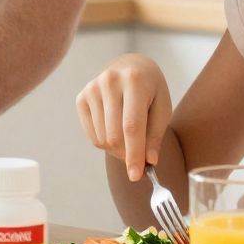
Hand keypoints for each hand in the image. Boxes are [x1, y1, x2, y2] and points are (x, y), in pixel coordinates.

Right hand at [75, 55, 172, 181]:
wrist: (130, 67)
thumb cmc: (151, 90)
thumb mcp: (162, 108)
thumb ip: (155, 135)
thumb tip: (148, 161)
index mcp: (134, 81)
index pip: (132, 126)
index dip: (134, 154)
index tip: (136, 176)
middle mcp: (109, 81)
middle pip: (115, 135)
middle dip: (127, 154)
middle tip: (139, 158)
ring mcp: (92, 88)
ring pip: (103, 139)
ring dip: (117, 149)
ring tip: (129, 138)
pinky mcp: (82, 97)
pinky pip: (92, 136)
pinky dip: (106, 142)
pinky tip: (115, 129)